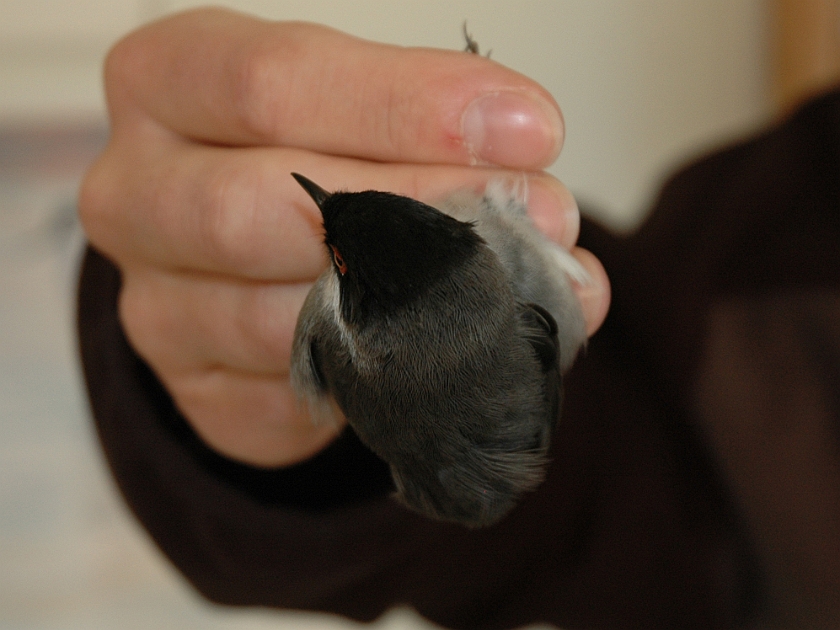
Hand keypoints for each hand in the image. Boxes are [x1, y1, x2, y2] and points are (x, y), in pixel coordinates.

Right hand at [78, 7, 610, 466]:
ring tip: (515, 294)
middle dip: (419, 214)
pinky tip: (447, 360)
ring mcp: (153, 303)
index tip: (527, 130)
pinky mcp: (194, 387)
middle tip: (538, 217)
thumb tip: (547, 215)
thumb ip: (433, 146)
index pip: (275, 83)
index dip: (406, 108)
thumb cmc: (302, 156)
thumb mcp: (353, 118)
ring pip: (280, 318)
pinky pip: (294, 394)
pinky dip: (388, 382)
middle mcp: (135, 193)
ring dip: (417, 313)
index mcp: (167, 83)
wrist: (238, 255)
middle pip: (265, 204)